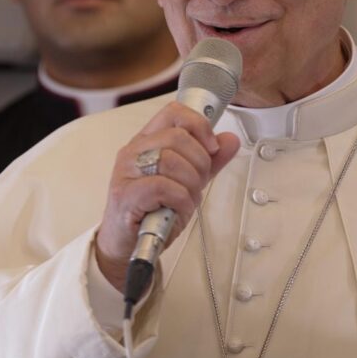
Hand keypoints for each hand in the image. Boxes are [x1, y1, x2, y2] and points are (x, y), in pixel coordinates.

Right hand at [94, 102, 239, 290]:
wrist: (126, 244)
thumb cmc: (153, 210)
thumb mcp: (186, 182)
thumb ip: (208, 161)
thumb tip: (230, 140)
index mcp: (146, 141)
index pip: (174, 113)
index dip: (199, 125)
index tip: (211, 147)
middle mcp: (133, 151)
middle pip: (177, 137)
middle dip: (200, 162)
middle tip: (198, 183)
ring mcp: (126, 172)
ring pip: (171, 160)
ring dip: (190, 184)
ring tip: (185, 200)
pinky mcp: (126, 195)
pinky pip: (164, 187)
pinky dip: (180, 201)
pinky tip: (177, 210)